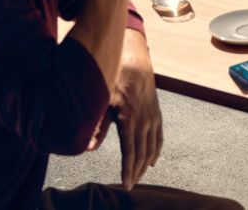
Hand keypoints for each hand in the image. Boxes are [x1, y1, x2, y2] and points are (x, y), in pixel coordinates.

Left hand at [87, 30, 161, 188]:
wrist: (135, 63)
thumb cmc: (115, 81)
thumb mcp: (103, 102)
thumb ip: (98, 127)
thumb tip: (89, 148)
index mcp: (129, 120)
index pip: (130, 152)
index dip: (128, 170)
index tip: (126, 184)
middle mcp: (144, 122)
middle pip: (142, 154)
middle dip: (137, 172)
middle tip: (131, 184)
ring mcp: (152, 118)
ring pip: (152, 148)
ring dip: (146, 164)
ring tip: (139, 176)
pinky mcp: (157, 114)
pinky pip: (159, 138)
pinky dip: (156, 151)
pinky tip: (153, 160)